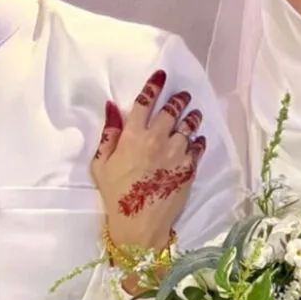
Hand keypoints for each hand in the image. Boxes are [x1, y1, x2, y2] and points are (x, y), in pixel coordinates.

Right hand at [92, 69, 206, 250]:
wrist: (139, 224)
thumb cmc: (115, 194)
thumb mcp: (101, 164)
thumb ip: (109, 134)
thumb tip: (113, 107)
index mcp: (133, 136)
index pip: (145, 102)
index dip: (154, 86)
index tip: (161, 75)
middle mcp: (158, 139)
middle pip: (171, 111)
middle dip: (178, 100)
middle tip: (183, 95)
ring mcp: (176, 153)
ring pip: (188, 127)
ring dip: (192, 118)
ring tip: (194, 114)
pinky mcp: (189, 168)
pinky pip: (198, 148)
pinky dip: (199, 141)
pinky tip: (198, 140)